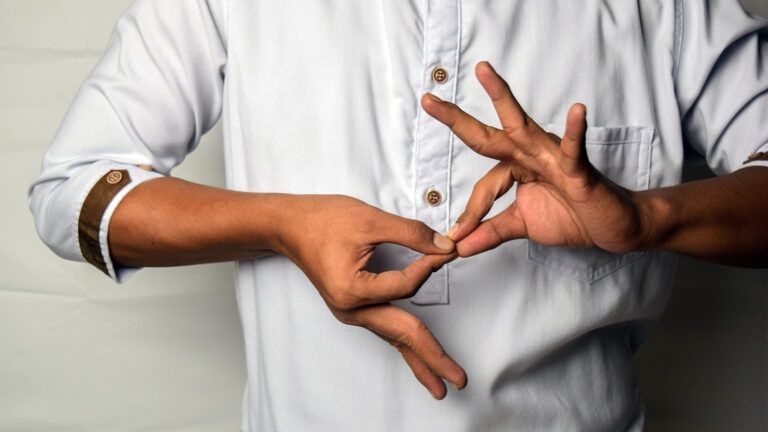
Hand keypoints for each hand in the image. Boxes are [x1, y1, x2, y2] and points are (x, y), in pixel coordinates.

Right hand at [271, 195, 466, 398]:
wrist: (291, 226)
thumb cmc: (323, 220)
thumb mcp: (371, 220)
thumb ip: (411, 234)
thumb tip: (444, 247)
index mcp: (352, 290)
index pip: (405, 286)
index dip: (429, 267)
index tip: (447, 250)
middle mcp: (351, 309)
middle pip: (401, 335)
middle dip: (432, 358)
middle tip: (460, 380)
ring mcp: (351, 312)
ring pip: (393, 338)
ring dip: (420, 359)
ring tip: (442, 385)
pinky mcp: (354, 308)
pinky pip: (385, 329)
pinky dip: (405, 343)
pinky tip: (419, 358)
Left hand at [422, 61, 651, 255]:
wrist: (613, 227)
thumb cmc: (572, 218)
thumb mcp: (522, 226)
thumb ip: (490, 232)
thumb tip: (457, 247)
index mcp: (516, 169)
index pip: (483, 187)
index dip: (471, 213)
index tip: (457, 237)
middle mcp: (530, 156)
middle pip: (488, 136)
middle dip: (457, 119)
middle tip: (428, 100)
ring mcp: (553, 158)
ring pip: (522, 127)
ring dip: (501, 98)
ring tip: (484, 73)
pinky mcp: (579, 170)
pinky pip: (574, 149)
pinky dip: (574, 131)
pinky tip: (578, 111)